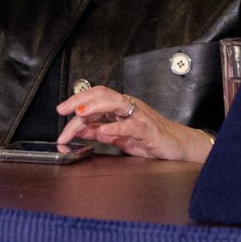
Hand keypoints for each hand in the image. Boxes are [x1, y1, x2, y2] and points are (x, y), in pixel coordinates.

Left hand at [56, 85, 211, 162]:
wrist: (179, 147)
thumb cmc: (151, 140)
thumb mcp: (119, 137)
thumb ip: (98, 131)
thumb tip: (77, 129)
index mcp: (121, 107)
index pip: (96, 97)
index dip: (77, 101)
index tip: (61, 111)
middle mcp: (129, 107)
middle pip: (102, 94)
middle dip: (80, 100)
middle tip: (63, 110)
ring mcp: (140, 116)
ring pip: (115, 103)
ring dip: (95, 108)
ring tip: (79, 115)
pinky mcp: (149, 130)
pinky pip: (132, 125)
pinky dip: (116, 127)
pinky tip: (105, 131)